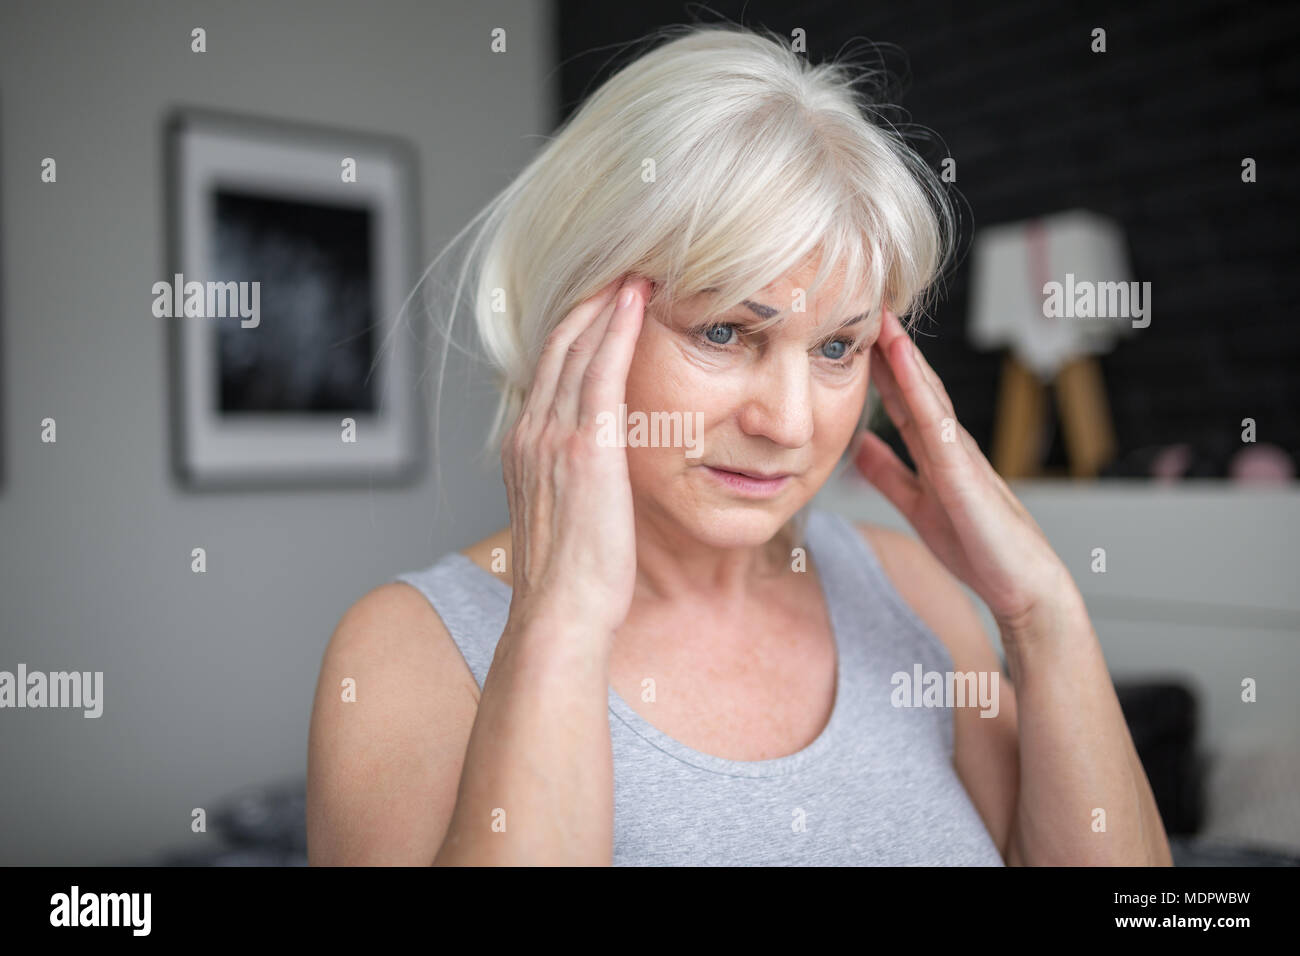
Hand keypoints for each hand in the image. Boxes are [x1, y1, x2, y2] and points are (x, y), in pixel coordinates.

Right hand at [501, 276, 648, 639]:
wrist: (560, 613)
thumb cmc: (570, 582)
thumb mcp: (563, 521)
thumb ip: (573, 483)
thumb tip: (596, 476)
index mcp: (524, 449)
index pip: (549, 372)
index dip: (574, 332)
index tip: (600, 303)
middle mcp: (530, 433)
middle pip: (558, 349)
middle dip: (589, 305)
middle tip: (619, 269)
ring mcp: (553, 437)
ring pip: (577, 350)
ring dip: (604, 305)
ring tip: (631, 271)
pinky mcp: (585, 446)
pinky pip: (600, 371)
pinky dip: (615, 329)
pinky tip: (634, 300)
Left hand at [853, 310, 1082, 637]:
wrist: (1022, 588)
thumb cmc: (978, 549)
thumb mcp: (918, 505)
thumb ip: (890, 475)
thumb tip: (859, 447)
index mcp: (937, 453)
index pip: (901, 400)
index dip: (878, 367)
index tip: (853, 333)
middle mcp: (950, 444)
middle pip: (914, 386)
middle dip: (890, 347)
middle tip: (866, 306)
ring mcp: (960, 453)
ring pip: (927, 394)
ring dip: (904, 355)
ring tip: (882, 318)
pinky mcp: (965, 471)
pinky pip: (937, 422)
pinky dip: (917, 389)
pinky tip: (902, 362)